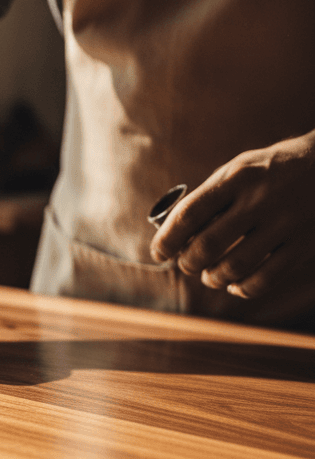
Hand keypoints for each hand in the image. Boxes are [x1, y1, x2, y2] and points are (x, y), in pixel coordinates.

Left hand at [150, 131, 314, 299]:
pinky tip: (236, 285)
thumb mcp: (239, 169)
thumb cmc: (272, 170)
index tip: (159, 253)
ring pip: (234, 267)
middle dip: (188, 263)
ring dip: (213, 278)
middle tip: (187, 265)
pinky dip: (242, 289)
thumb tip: (172, 234)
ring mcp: (285, 223)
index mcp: (237, 177)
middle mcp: (260, 200)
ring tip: (211, 276)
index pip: (188, 214)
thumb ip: (209, 197)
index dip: (166, 240)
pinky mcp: (305, 244)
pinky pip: (264, 279)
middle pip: (207, 245)